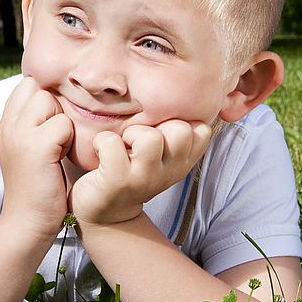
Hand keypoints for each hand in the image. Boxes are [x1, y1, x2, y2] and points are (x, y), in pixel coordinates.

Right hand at [0, 77, 73, 238]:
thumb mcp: (26, 149)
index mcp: (5, 124)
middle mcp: (7, 125)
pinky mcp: (36, 147)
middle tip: (55, 138)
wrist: (27, 222)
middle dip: (53, 107)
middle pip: (37, 88)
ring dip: (61, 122)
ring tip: (58, 148)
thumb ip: (32, 124)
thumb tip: (53, 99)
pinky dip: (69, 140)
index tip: (50, 124)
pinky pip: (63, 124)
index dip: (43, 99)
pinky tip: (61, 158)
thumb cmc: (36, 187)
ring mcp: (19, 135)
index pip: (26, 85)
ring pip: (49, 100)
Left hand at [70, 120, 211, 226]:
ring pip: (151, 137)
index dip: (179, 122)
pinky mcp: (118, 181)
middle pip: (181, 130)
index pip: (201, 129)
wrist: (105, 211)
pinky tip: (101, 153)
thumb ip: (174, 132)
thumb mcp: (161, 155)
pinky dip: (102, 141)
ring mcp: (144, 178)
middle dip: (155, 126)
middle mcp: (169, 172)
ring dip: (131, 133)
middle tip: (137, 140)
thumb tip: (187, 90)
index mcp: (182, 162)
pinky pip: (112, 142)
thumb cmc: (132, 171)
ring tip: (122, 146)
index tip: (160, 133)